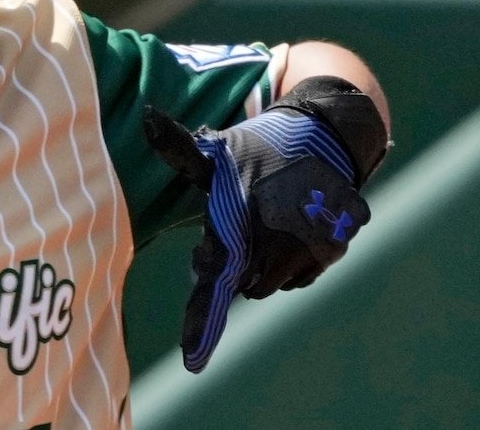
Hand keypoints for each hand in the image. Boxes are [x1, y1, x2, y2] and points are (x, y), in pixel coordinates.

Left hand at [142, 76, 386, 372]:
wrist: (326, 134)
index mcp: (239, 230)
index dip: (200, 326)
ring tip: (269, 218)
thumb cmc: (259, 146)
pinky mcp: (332, 252)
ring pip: (270, 283)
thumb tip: (147, 115)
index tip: (191, 363)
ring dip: (263, 263)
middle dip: (235, 266)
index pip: (213, 288)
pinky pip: (300, 275)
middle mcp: (275, 249)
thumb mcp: (216, 151)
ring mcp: (308, 254)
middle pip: (241, 286)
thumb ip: (178, 148)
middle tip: (242, 225)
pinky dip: (292, 259)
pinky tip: (292, 223)